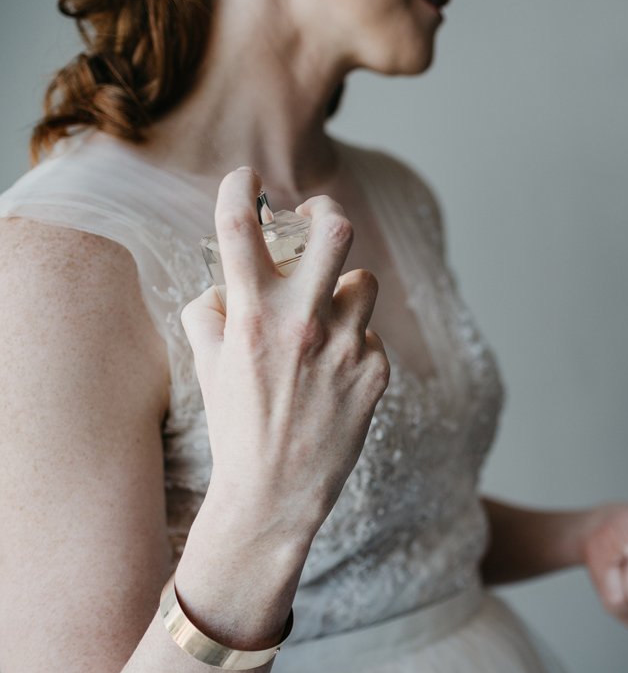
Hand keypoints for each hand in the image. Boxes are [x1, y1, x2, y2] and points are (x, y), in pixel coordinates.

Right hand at [181, 168, 389, 560]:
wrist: (275, 494)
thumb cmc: (236, 425)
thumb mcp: (207, 363)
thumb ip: (211, 310)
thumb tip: (228, 281)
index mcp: (253, 316)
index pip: (242, 228)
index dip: (239, 187)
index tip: (244, 179)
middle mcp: (304, 324)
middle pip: (335, 231)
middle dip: (326, 212)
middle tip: (317, 219)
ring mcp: (346, 347)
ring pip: (362, 282)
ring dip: (344, 291)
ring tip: (325, 322)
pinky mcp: (376, 372)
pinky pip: (371, 334)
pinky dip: (355, 344)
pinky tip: (334, 376)